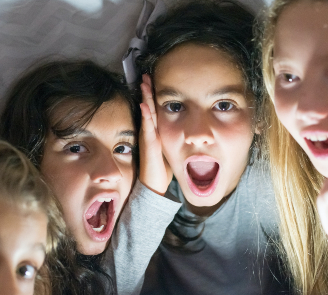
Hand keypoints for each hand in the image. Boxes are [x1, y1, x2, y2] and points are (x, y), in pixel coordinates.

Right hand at [138, 74, 172, 194]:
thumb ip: (173, 138)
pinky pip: (147, 128)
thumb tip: (183, 132)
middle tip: (146, 76)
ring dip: (145, 98)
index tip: (154, 81)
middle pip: (148, 107)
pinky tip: (145, 105)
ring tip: (144, 83)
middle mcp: (150, 132)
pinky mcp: (149, 145)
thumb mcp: (169, 149)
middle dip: (147, 91)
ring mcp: (148, 138)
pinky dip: (146, 116)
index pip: (154, 110)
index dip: (153, 96)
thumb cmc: (162, 169)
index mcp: (156, 132)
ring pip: (146, 114)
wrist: (154, 185)